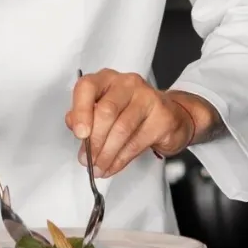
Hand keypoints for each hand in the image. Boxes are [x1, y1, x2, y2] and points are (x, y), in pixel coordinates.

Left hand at [65, 70, 216, 177]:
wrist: (171, 116)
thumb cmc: (130, 112)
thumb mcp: (105, 110)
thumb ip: (86, 116)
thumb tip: (75, 126)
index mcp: (107, 79)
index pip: (88, 87)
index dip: (81, 111)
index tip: (79, 134)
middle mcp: (128, 83)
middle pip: (107, 111)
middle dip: (95, 141)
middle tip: (87, 161)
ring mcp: (148, 97)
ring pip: (122, 129)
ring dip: (107, 154)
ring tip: (99, 168)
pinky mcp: (163, 117)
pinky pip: (137, 142)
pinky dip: (121, 159)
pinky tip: (112, 167)